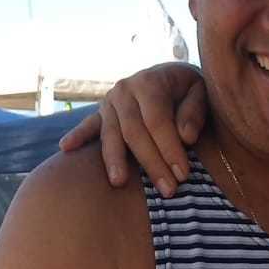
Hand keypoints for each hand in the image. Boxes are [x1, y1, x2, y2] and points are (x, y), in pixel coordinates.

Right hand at [59, 63, 207, 196]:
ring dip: (114, 159)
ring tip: (118, 182)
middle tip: (167, 190)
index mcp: (150, 81)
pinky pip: (88, 126)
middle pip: (134, 131)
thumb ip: (195, 111)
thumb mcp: (202, 91)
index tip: (182, 174)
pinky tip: (66, 148)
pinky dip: (77, 136)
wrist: (172, 77)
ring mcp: (110, 101)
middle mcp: (125, 89)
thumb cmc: (190, 91)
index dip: (169, 148)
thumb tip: (185, 136)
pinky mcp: (102, 113)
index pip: (157, 120)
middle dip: (151, 162)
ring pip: (111, 133)